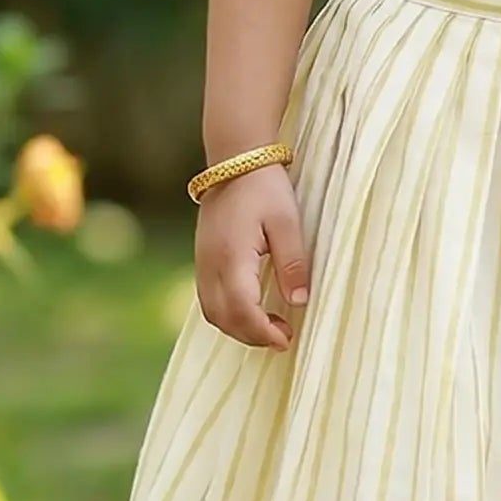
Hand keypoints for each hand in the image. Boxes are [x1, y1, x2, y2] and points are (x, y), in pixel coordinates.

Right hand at [195, 164, 309, 350]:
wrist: (235, 161)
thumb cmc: (264, 189)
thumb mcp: (287, 223)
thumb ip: (292, 263)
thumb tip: (299, 302)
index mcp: (232, 257)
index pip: (242, 310)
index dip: (263, 332)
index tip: (287, 339)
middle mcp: (210, 264)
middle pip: (223, 318)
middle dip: (252, 336)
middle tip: (283, 337)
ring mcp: (202, 262)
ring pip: (212, 312)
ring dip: (238, 328)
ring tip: (269, 327)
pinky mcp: (202, 259)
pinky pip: (207, 299)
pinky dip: (227, 314)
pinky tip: (250, 310)